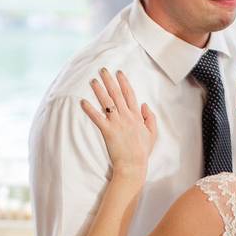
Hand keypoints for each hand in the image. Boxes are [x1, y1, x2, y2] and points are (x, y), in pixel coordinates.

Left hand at [81, 68, 156, 183]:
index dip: (124, 82)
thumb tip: (144, 104)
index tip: (119, 73)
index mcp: (137, 116)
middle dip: (109, 80)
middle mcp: (127, 117)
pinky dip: (90, 109)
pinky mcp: (108, 131)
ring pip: (107, 102)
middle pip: (117, 94)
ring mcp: (117, 123)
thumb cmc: (142, 151)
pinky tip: (83, 101)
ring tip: (92, 81)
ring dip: (99, 90)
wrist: (133, 165)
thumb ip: (150, 117)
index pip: (130, 94)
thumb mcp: (152, 133)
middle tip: (103, 70)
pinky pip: (97, 118)